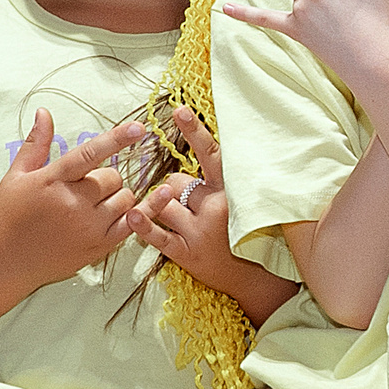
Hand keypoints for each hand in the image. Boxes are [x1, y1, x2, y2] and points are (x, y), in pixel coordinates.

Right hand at [0, 111, 145, 294]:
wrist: (3, 262)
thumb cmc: (8, 215)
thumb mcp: (16, 176)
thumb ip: (36, 144)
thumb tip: (44, 112)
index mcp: (53, 181)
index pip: (90, 154)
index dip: (116, 139)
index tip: (139, 128)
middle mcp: (73, 203)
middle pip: (113, 177)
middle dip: (104, 178)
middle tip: (84, 188)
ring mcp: (89, 227)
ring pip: (126, 199)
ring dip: (117, 196)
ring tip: (94, 204)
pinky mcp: (100, 246)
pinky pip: (134, 223)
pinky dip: (138, 213)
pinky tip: (136, 208)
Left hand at [122, 107, 245, 292]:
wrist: (255, 279)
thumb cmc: (244, 232)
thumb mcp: (240, 201)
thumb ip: (217, 181)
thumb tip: (190, 160)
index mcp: (233, 190)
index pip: (211, 154)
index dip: (195, 131)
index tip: (180, 110)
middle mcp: (217, 207)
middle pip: (176, 181)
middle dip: (175, 189)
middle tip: (192, 206)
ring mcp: (201, 231)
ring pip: (163, 203)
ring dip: (162, 207)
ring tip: (181, 221)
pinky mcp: (187, 252)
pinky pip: (157, 234)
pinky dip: (143, 224)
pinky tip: (133, 215)